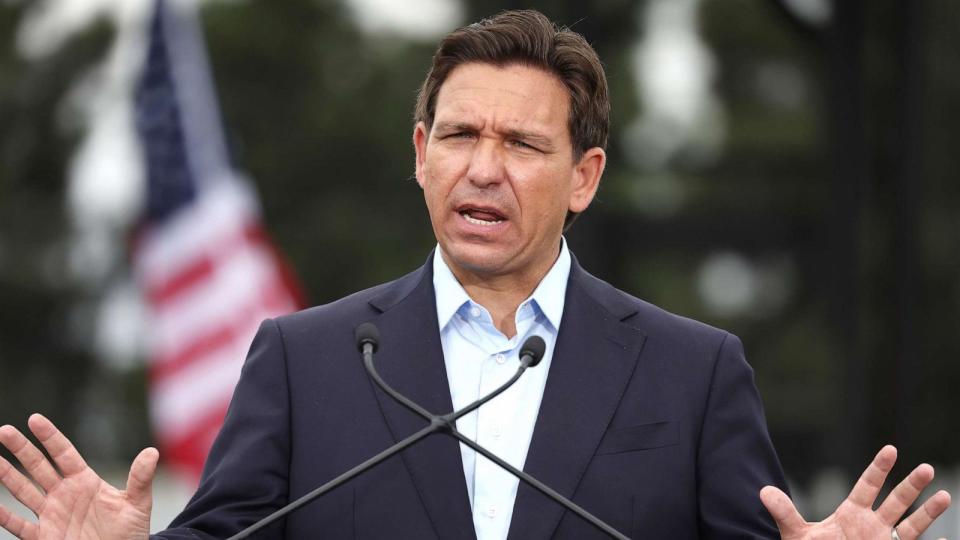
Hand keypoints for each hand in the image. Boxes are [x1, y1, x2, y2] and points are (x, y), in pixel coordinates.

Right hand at [0, 413, 157, 539]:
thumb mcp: (137, 504)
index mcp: (85, 482)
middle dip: (21, 450)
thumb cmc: (130, 533)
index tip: (34, 419)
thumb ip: (140, 479)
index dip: (50, 437)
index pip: (64, 454)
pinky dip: (5, 516)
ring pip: (24, 491)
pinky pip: (20, 526)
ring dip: (7, 476)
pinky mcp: (45, 537)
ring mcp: (53, 515)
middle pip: (39, 467)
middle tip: (3, 431)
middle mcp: (65, 495)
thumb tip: (152, 452)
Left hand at [761, 445, 951, 539]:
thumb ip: (785, 513)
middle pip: (895, 501)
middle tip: (927, 467)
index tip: (890, 449)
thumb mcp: (798, 536)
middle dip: (910, 485)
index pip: (867, 486)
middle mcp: (872, 526)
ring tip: (944, 495)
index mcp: (851, 515)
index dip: (878, 469)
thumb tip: (763, 491)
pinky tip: (949, 539)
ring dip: (928, 511)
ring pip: (911, 525)